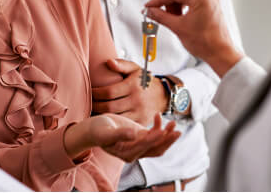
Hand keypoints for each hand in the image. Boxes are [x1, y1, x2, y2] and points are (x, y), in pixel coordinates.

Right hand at [65, 113, 180, 162]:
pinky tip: (159, 116)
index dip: (154, 138)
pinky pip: (154, 135)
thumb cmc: (97, 130)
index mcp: (127, 153)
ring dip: (167, 135)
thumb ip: (119, 134)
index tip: (162, 129)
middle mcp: (135, 152)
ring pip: (158, 143)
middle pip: (156, 149)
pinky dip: (160, 128)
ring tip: (174, 124)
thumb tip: (133, 134)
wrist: (93, 129)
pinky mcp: (140, 137)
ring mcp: (139, 145)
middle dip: (167, 140)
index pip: (145, 146)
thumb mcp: (106, 132)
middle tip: (176, 130)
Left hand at [92, 59, 167, 125]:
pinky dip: (113, 124)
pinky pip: (124, 126)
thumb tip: (108, 62)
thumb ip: (122, 65)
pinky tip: (105, 121)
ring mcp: (139, 113)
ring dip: (102, 116)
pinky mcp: (141, 122)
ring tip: (92, 113)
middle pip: (110, 107)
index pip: (109, 92)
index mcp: (133, 86)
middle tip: (88, 104)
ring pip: (116, 118)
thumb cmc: (145, 80)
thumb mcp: (135, 69)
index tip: (89, 92)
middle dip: (96, 106)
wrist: (164, 95)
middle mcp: (136, 100)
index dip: (96, 93)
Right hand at [145, 0, 243, 77]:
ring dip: (175, 3)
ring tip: (173, 18)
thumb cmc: (207, 43)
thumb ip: (161, 16)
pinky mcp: (210, 3)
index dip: (158, 0)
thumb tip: (150, 11)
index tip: (149, 6)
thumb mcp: (178, 28)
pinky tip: (180, 16)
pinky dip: (183, 5)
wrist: (220, 53)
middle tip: (161, 12)